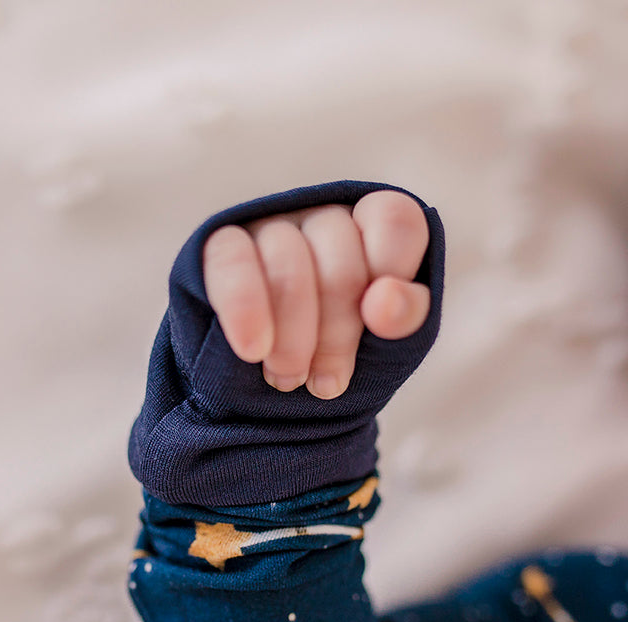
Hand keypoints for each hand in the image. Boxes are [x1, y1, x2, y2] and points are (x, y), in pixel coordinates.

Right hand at [201, 190, 431, 399]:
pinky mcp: (221, 246)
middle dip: (338, 331)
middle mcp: (321, 219)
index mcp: (372, 229)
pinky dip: (245, 310)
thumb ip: (405, 316)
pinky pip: (231, 262)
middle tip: (328, 383)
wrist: (264, 396)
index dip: (392, 269)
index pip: (393, 219)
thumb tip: (385, 302)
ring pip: (287, 260)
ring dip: (293, 335)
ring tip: (289, 379)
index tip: (379, 324)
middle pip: (340, 253)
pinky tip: (253, 350)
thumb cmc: (335, 358)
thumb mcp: (387, 345)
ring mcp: (269, 228)